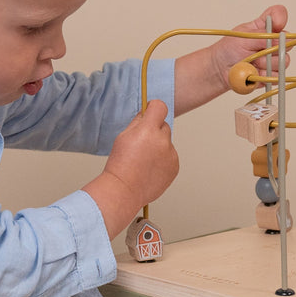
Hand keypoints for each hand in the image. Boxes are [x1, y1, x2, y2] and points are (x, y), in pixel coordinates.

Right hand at [84, 100, 178, 237]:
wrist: (124, 190)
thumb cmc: (120, 165)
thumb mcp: (123, 136)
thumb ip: (137, 122)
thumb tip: (147, 114)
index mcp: (148, 130)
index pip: (160, 107)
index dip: (154, 108)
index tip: (150, 113)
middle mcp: (163, 141)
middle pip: (163, 126)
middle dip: (154, 131)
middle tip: (141, 145)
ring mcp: (171, 155)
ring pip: (167, 143)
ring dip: (159, 147)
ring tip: (144, 161)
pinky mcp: (175, 167)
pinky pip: (170, 157)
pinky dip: (162, 160)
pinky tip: (150, 169)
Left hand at [174, 4, 289, 114]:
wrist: (221, 69)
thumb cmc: (228, 49)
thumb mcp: (242, 38)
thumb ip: (261, 37)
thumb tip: (278, 39)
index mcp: (266, 27)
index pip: (279, 15)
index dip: (281, 18)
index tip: (276, 24)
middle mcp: (273, 42)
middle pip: (288, 42)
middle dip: (272, 48)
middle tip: (256, 51)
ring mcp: (274, 59)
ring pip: (283, 61)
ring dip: (265, 63)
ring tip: (251, 63)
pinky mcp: (272, 75)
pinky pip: (276, 76)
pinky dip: (263, 75)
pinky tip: (253, 73)